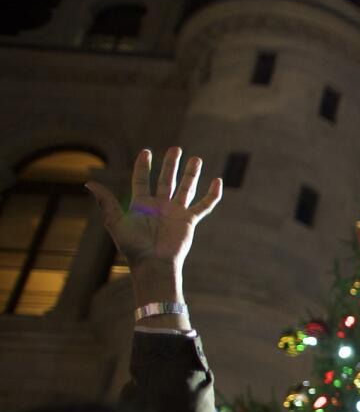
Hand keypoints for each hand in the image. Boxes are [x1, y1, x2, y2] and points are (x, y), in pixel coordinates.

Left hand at [87, 147, 222, 278]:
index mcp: (141, 204)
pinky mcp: (189, 220)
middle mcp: (160, 205)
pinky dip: (212, 195)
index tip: (146, 152)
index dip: (143, 166)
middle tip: (176, 149)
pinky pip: (204, 205)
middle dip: (171, 164)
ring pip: (186, 188)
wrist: (153, 263)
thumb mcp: (116, 221)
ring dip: (191, 174)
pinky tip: (217, 182)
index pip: (142, 179)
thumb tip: (89, 183)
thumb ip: (107, 202)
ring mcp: (176, 212)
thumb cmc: (133, 245)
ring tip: (196, 159)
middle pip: (166, 179)